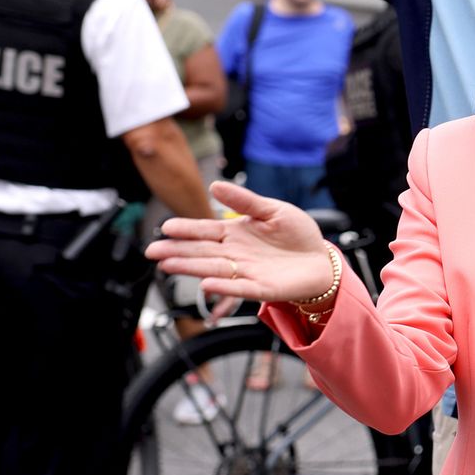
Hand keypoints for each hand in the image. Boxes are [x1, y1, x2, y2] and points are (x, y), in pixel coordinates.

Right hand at [147, 180, 332, 300]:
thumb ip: (244, 200)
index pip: (205, 230)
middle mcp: (235, 254)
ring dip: (191, 268)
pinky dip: (223, 288)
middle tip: (153, 251)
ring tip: (169, 266)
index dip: (186, 229)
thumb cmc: (297, 234)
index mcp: (235, 233)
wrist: (321, 259)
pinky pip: (239, 289)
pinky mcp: (262, 288)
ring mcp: (246, 272)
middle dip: (177, 251)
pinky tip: (206, 284)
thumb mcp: (271, 209)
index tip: (166, 228)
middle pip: (201, 252)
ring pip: (213, 270)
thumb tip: (215, 185)